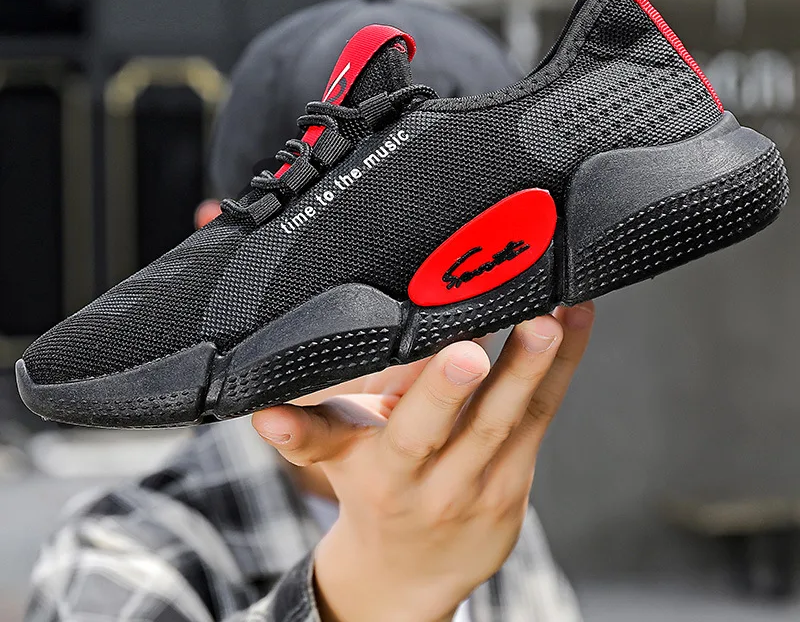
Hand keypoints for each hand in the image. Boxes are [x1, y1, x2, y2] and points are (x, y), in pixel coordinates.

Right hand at [252, 304, 593, 621]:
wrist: (409, 573)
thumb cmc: (372, 490)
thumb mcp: (338, 460)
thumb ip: (311, 429)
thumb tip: (264, 410)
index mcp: (380, 470)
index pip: (390, 431)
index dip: (419, 395)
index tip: (447, 353)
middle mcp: (430, 481)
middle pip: (452, 427)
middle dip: (473, 380)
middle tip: (504, 331)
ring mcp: (480, 484)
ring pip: (510, 418)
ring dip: (536, 365)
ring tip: (554, 313)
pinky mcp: (518, 480)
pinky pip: (541, 418)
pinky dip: (561, 368)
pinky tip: (576, 319)